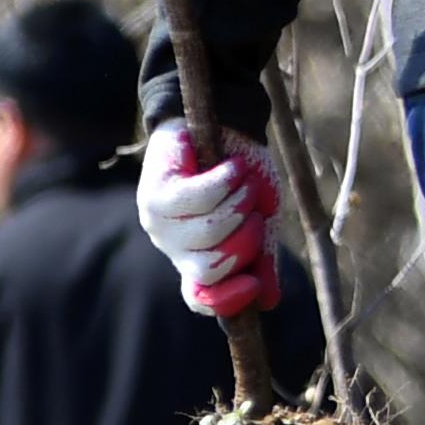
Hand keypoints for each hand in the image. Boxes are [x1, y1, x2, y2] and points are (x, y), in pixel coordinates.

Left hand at [137, 122, 284, 319]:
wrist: (220, 123)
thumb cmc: (240, 172)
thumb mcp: (259, 214)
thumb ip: (262, 254)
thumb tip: (269, 301)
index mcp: (198, 258)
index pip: (201, 298)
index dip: (226, 300)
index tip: (254, 285)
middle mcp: (175, 248)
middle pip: (211, 268)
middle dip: (246, 237)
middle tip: (255, 209)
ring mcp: (159, 224)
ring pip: (208, 232)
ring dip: (240, 200)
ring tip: (242, 178)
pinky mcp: (155, 194)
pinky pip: (200, 198)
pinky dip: (227, 179)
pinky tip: (232, 166)